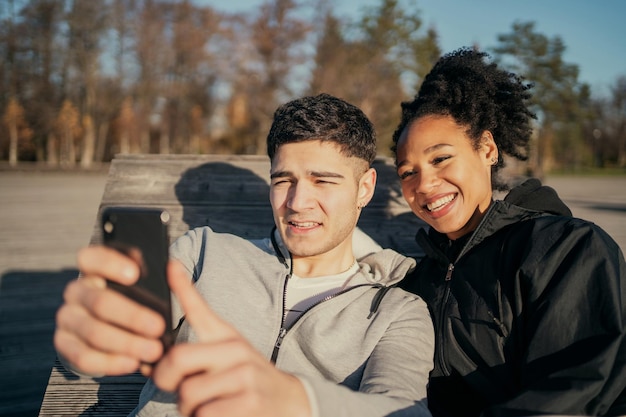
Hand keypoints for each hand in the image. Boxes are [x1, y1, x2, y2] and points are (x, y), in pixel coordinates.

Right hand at [54, 245, 165, 375]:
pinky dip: (111, 362)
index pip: (90, 257)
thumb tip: (172, 267)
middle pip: (100, 302)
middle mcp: (75, 291)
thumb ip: (149, 276)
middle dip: (132, 316)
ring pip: (94, 332)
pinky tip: (133, 363)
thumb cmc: (132, 297)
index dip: (111, 264)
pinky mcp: (64, 343)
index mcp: (91, 269)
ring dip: (126, 344)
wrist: (108, 325)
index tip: (135, 274)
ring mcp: (67, 317)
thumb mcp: (139, 283)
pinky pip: (84, 357)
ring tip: (153, 350)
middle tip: (159, 327)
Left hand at [152, 262, 310, 416]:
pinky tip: (217, 415)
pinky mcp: (250, 402)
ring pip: (188, 393)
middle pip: (178, 358)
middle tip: (175, 388)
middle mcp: (236, 350)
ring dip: (187, 408)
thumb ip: (196, 353)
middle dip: (165, 379)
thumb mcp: (227, 357)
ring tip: (203, 406)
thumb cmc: (248, 382)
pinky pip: (205, 414)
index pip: (200, 309)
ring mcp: (245, 375)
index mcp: (226, 337)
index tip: (170, 265)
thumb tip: (154, 358)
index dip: (183, 287)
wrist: (291, 402)